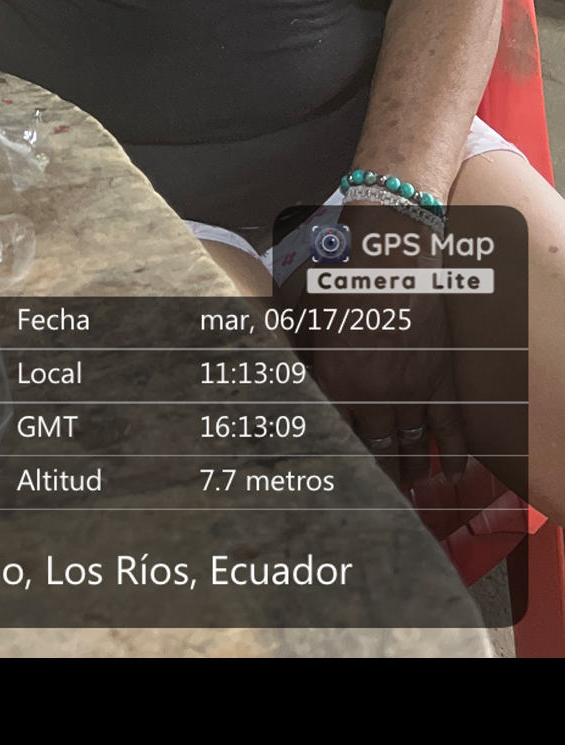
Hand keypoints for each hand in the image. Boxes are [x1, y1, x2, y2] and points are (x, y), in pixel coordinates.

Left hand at [283, 206, 468, 490]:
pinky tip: (456, 473)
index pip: (335, 434)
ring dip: (414, 468)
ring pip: (414, 444)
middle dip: (380, 474)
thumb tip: (288, 367)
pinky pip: (452, 426)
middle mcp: (372, 394)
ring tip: (414, 484)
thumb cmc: (343, 275)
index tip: (340, 476)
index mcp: (335, 381)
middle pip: (377, 448)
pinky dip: (457, 453)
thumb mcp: (308, 315)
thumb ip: (304, 352)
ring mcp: (411, 389)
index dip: (338, 457)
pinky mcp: (441, 376)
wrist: (391, 252)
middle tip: (382, 493)